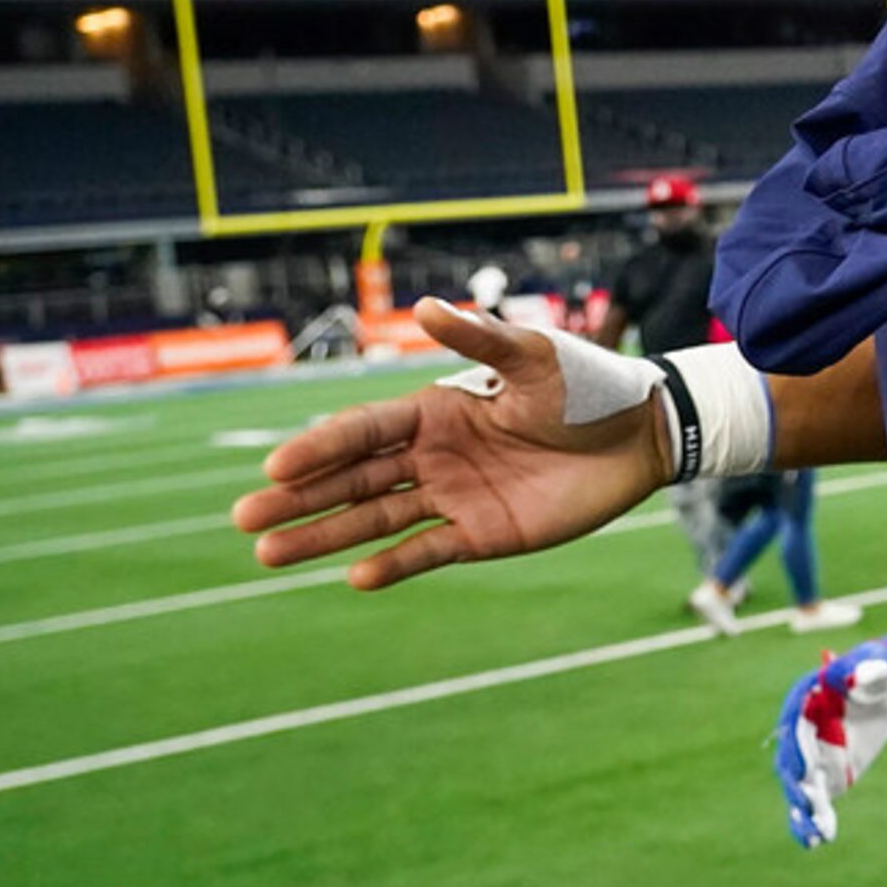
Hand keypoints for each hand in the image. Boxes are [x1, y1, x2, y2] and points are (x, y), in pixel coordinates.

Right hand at [234, 298, 672, 589]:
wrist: (642, 434)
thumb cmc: (588, 384)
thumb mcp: (535, 355)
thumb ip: (479, 338)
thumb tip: (424, 307)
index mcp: (434, 409)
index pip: (361, 431)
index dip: (318, 448)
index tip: (275, 466)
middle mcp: (432, 455)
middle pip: (350, 479)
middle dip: (298, 498)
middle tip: (244, 519)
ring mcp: (453, 496)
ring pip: (373, 520)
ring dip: (323, 535)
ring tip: (268, 554)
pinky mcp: (483, 533)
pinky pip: (427, 551)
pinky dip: (391, 565)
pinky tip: (353, 578)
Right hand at [778, 638, 886, 846]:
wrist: (884, 685)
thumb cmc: (877, 669)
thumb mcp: (873, 665)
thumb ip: (858, 669)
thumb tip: (847, 675)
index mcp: (804, 702)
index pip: (794, 727)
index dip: (796, 746)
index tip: (802, 766)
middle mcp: (801, 733)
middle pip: (791, 762)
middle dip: (796, 785)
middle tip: (805, 804)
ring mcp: (813, 756)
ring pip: (800, 788)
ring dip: (802, 812)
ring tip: (812, 837)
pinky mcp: (829, 773)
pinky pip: (817, 800)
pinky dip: (815, 819)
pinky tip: (820, 841)